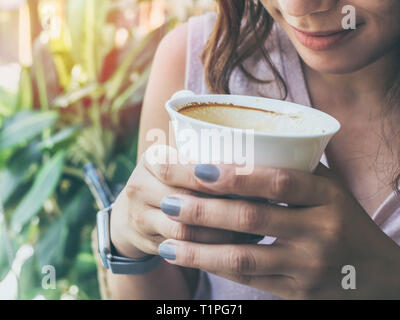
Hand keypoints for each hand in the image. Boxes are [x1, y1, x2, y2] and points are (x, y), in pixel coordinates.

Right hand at [110, 145, 255, 258]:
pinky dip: (211, 250)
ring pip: (185, 231)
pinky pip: (183, 251)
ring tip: (254, 233)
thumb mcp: (180, 162)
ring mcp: (140, 218)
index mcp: (152, 159)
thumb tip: (262, 160)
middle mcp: (139, 186)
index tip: (247, 183)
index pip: (178, 167)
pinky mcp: (148, 243)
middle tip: (259, 211)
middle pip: (184, 201)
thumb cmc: (172, 181)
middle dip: (224, 208)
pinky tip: (236, 247)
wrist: (135, 213)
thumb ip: (207, 158)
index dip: (211, 177)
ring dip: (221, 234)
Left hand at [155, 161, 399, 298]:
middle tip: (165, 199)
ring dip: (198, 248)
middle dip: (201, 208)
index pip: (276, 181)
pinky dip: (215, 267)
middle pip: (251, 217)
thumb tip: (240, 144)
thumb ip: (293, 170)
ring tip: (165, 238)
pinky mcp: (297, 293)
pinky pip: (248, 279)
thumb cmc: (343, 220)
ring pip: (243, 256)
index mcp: (327, 196)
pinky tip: (190, 258)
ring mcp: (308, 266)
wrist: (376, 275)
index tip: (195, 167)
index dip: (234, 174)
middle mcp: (320, 231)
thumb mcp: (328, 189)